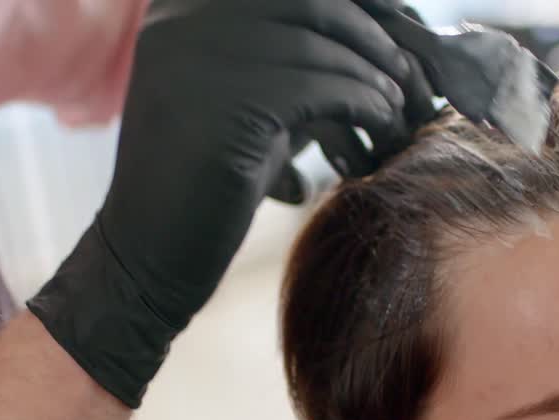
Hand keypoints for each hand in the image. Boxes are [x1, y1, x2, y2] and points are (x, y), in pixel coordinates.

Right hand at [29, 0, 416, 406]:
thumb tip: (378, 29)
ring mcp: (202, 58)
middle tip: (409, 77)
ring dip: (377, 76)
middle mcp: (184, 19)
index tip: (391, 44)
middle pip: (314, 2)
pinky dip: (365, 104)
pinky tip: (381, 126)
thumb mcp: (242, 98)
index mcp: (180, 7)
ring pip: (324, 44)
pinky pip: (324, 87)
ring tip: (399, 109)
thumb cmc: (205, 181)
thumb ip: (286, 55)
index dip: (355, 11)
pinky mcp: (231, 106)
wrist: (149, 256)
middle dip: (374, 38)